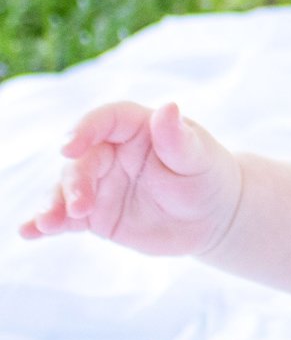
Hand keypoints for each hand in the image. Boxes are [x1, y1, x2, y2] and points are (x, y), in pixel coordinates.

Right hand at [20, 101, 242, 256]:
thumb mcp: (199, 158)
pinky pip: (66, 217)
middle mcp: (114, 152)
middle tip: (81, 207)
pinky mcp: (95, 214)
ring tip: (45, 224)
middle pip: (83, 158)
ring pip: (67, 188)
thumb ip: (178, 138)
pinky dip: (46, 223)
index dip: (86, 128)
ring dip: (53, 204)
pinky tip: (30, 231)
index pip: (108, 119)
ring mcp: (101, 183)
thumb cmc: (208, 176)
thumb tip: (168, 107)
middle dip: (74, 181)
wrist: (211, 217)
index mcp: (140, 128)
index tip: (69, 145)